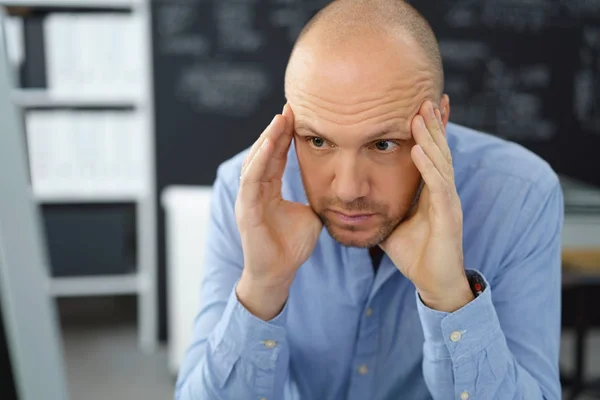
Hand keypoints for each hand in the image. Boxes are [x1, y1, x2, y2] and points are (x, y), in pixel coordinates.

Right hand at [235, 103, 322, 319]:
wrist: (279, 274)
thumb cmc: (291, 246)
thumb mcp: (310, 215)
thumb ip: (316, 197)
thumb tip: (336, 186)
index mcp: (268, 189)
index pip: (277, 155)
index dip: (286, 135)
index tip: (299, 114)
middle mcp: (256, 189)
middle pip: (266, 152)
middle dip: (277, 129)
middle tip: (291, 105)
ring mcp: (248, 198)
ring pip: (257, 160)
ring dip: (268, 138)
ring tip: (281, 118)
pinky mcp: (246, 209)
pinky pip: (252, 179)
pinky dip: (261, 160)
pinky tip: (271, 143)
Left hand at [379, 101, 473, 312]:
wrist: (435, 283)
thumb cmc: (415, 254)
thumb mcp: (392, 224)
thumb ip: (380, 207)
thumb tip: (355, 197)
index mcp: (431, 191)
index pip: (430, 154)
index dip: (427, 131)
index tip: (419, 105)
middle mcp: (443, 191)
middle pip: (438, 151)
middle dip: (432, 124)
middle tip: (423, 97)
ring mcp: (448, 203)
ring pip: (440, 162)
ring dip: (430, 137)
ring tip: (420, 114)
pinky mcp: (448, 217)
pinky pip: (438, 188)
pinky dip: (428, 167)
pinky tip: (417, 150)